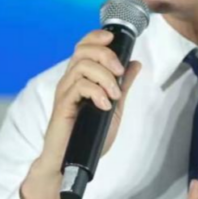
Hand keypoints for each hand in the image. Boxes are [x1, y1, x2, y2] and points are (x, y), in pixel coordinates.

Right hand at [20, 29, 141, 198]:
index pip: (84, 46)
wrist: (71, 162)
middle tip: (119, 72)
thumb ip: (122, 85)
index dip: (97, 36)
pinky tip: (104, 105)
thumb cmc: (89, 136)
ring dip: (104, 76)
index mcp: (81, 77)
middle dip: (106, 55)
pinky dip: (96, 92)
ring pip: (82, 66)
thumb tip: (135, 63)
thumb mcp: (114, 107)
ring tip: (114, 95)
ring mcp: (65, 92)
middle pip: (83, 50)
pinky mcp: (62, 105)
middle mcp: (70, 80)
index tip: (114, 39)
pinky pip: (78, 86)